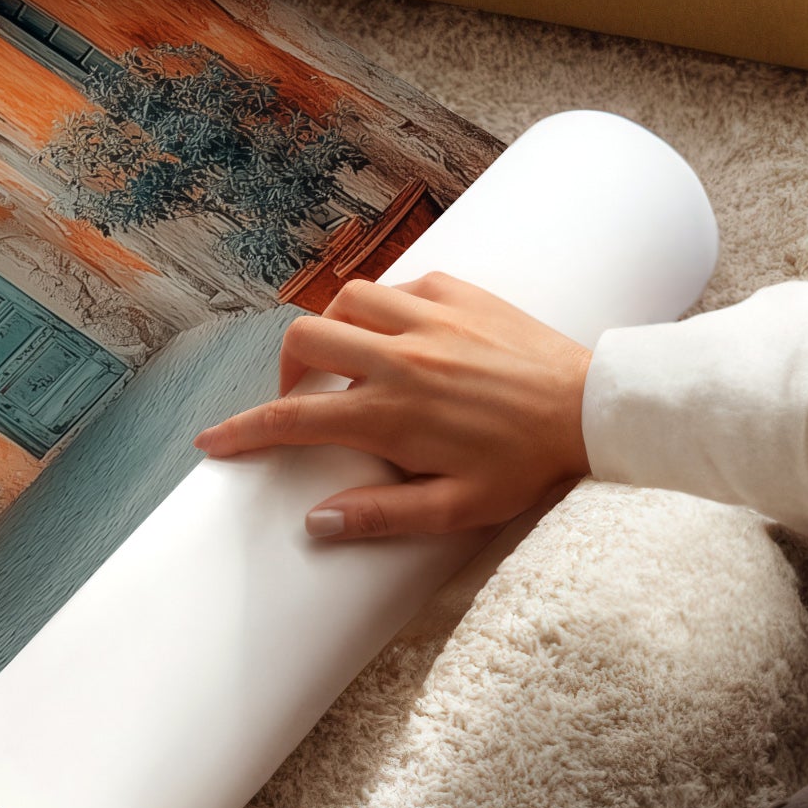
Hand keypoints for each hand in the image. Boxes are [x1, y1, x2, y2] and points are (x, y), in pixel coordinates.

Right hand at [194, 272, 591, 540]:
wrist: (594, 409)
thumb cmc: (528, 465)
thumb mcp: (458, 508)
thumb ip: (382, 516)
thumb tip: (316, 522)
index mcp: (391, 414)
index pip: (292, 419)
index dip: (242, 431)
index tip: (213, 440)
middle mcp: (400, 357)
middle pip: (303, 341)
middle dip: (285, 371)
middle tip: (303, 399)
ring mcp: (428, 318)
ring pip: (345, 301)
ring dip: (334, 331)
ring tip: (351, 363)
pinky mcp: (459, 292)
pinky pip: (398, 285)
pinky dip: (385, 308)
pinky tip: (403, 335)